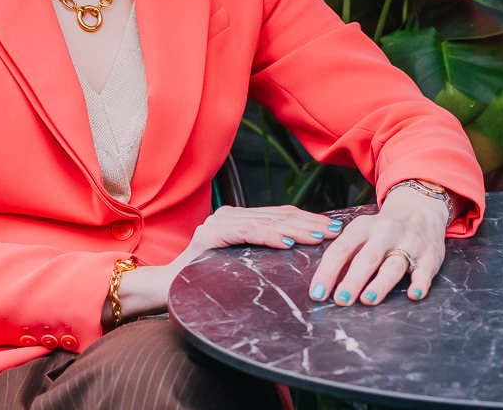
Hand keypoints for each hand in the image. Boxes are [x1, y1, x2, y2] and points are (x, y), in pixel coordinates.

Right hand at [170, 204, 343, 276]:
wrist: (166, 289)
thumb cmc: (205, 279)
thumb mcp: (240, 263)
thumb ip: (260, 251)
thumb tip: (298, 253)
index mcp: (237, 218)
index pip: (280, 214)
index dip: (308, 219)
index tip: (333, 227)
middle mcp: (229, 215)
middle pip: (277, 216)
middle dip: (310, 223)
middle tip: (336, 230)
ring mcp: (218, 222)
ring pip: (266, 222)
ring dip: (297, 229)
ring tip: (319, 236)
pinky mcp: (210, 235)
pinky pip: (247, 233)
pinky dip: (270, 236)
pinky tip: (288, 242)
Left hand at [307, 187, 447, 305]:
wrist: (420, 208)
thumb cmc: (382, 230)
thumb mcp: (361, 232)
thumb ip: (346, 255)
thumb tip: (324, 285)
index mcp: (363, 227)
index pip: (341, 249)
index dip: (327, 271)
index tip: (317, 293)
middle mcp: (386, 233)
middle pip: (367, 258)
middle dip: (353, 279)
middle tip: (340, 300)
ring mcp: (410, 243)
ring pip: (394, 265)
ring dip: (381, 283)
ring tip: (367, 300)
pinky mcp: (430, 256)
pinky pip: (425, 271)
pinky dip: (420, 283)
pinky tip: (414, 295)